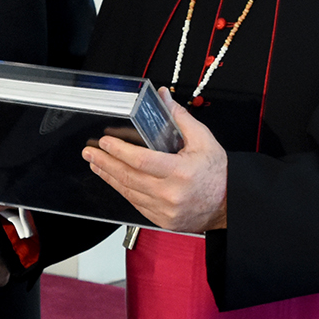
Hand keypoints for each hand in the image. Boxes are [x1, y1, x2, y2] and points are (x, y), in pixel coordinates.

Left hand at [82, 90, 227, 232]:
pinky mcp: (161, 220)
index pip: (141, 161)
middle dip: (105, 163)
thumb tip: (163, 97)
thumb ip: (180, 118)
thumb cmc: (218, 174)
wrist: (229, 205)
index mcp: (181, 172)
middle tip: (90, 153)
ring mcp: (165, 210)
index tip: (105, 142)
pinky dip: (123, 190)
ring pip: (129, 192)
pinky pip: (136, 204)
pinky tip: (114, 180)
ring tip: (96, 164)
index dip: (119, 151)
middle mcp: (171, 194)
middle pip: (129, 177)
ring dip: (109, 177)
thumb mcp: (204, 140)